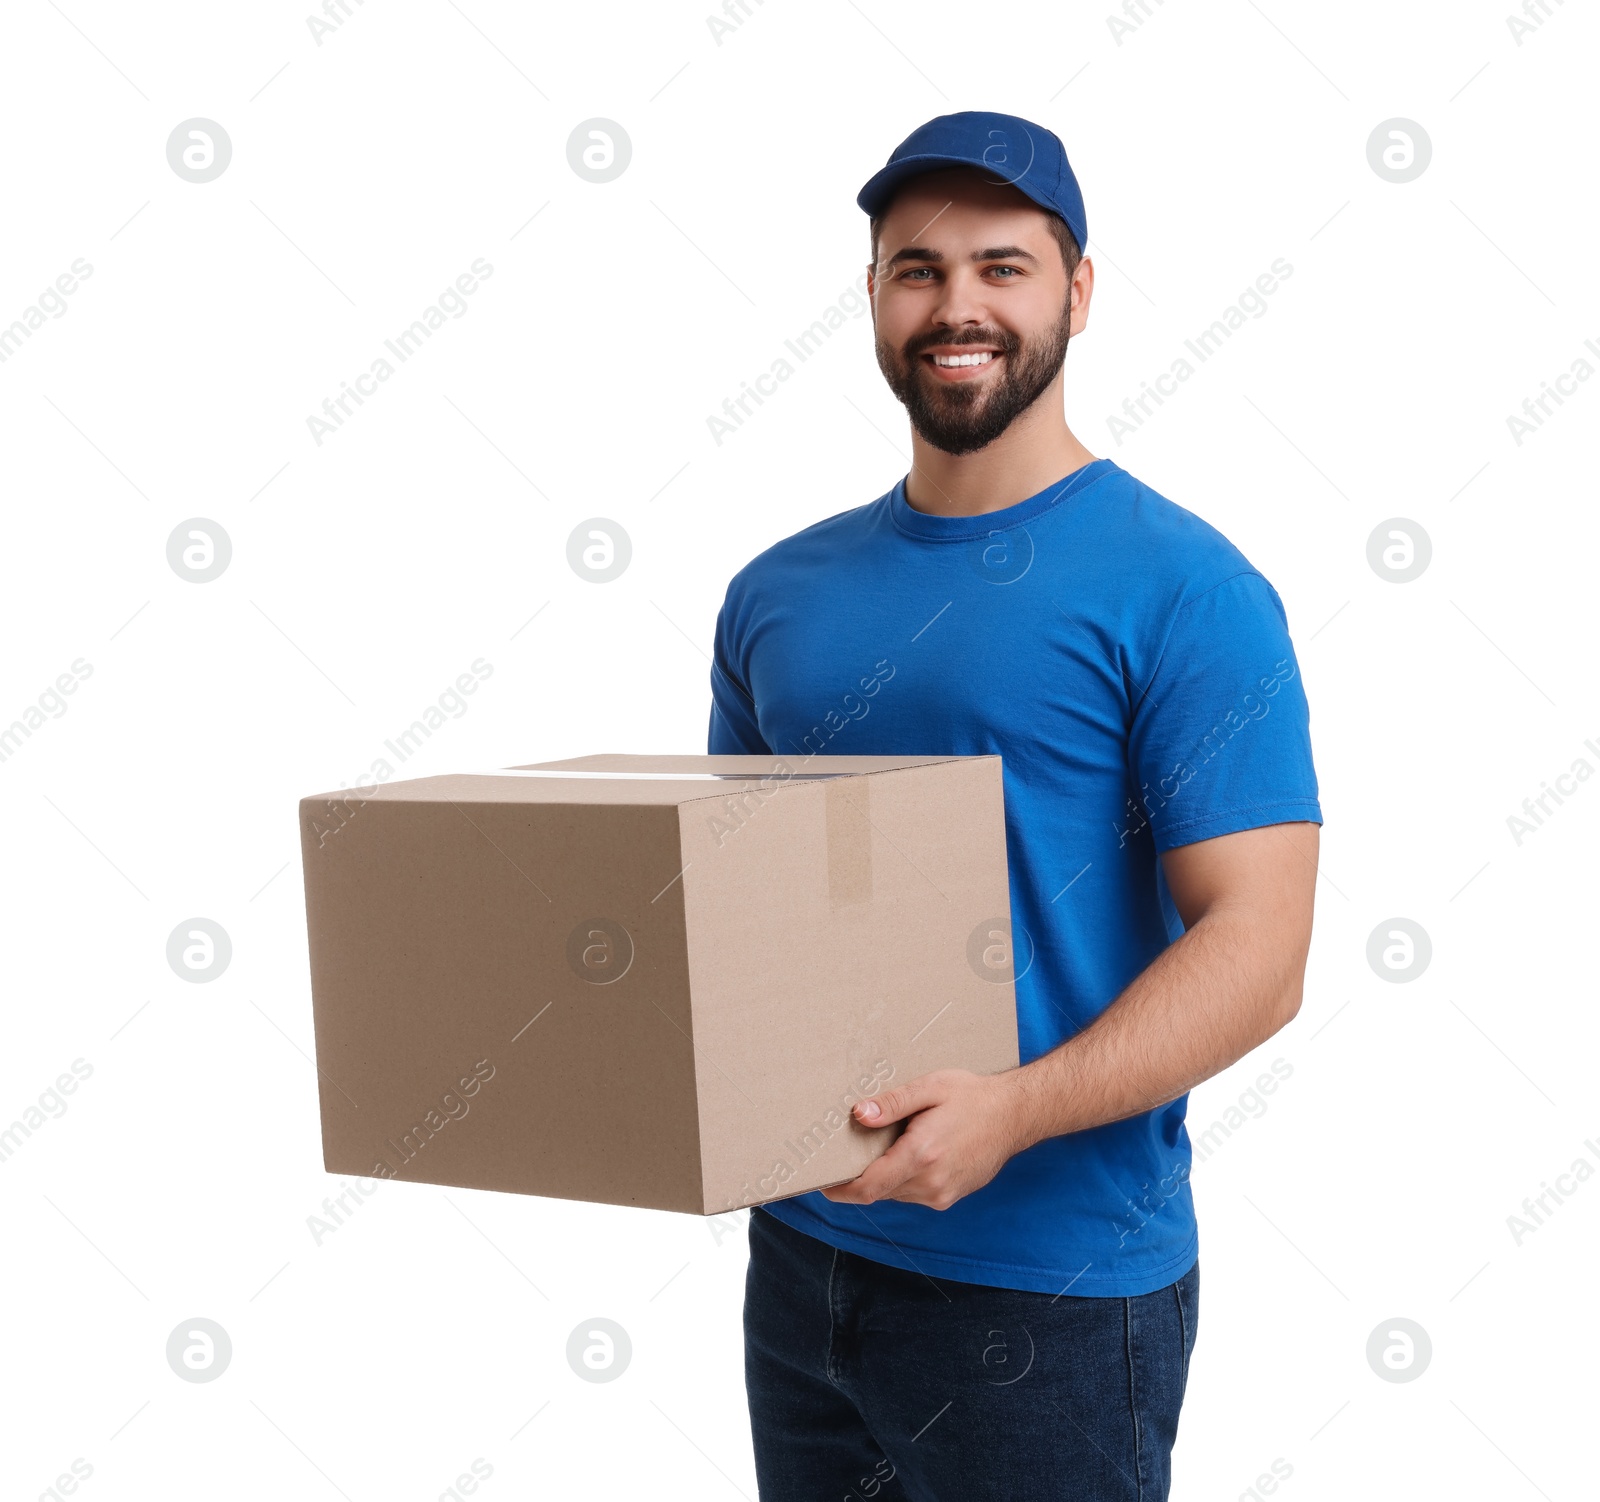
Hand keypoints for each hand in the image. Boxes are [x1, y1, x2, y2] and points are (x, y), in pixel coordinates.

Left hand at [818, 1068, 1032, 1211]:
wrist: (1014, 1115)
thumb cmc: (972, 1097)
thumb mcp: (930, 1088)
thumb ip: (892, 1103)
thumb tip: (859, 1114)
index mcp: (922, 1156)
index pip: (869, 1187)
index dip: (840, 1190)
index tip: (821, 1184)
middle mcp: (931, 1183)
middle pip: (878, 1191)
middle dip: (860, 1176)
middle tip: (848, 1153)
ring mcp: (942, 1194)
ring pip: (895, 1193)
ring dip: (884, 1176)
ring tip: (888, 1144)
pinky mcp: (949, 1196)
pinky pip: (913, 1193)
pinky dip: (903, 1178)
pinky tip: (911, 1151)